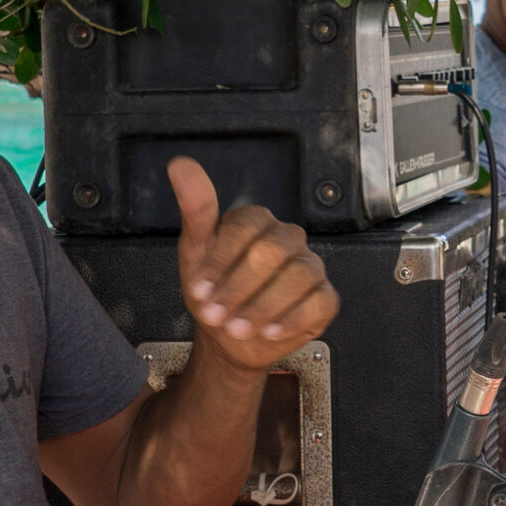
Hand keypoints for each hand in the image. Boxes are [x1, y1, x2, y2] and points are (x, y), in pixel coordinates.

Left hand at [169, 157, 338, 373]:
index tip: (200, 290)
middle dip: (239, 288)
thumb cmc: (214, 293)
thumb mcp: (195, 254)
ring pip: (298, 276)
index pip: (245, 228)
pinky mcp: (325, 296)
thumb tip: (181, 165)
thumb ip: (194, 209)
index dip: (220, 262)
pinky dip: (292, 319)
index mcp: (256, 222)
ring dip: (263, 307)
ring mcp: (310, 266)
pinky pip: (319, 301)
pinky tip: (270, 331)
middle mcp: (287, 238)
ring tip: (238, 328)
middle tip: (215, 315)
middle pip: (271, 252)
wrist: (229, 339)